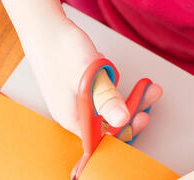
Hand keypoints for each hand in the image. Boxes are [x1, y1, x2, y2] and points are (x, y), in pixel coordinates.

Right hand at [2, 0, 161, 138]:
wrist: (43, 27)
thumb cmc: (60, 51)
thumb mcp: (88, 77)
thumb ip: (106, 100)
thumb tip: (122, 120)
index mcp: (73, 121)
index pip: (102, 139)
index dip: (124, 132)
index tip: (141, 118)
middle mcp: (74, 116)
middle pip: (109, 123)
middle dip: (132, 110)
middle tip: (150, 96)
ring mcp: (77, 103)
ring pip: (108, 107)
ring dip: (127, 97)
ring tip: (147, 87)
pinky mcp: (80, 90)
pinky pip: (101, 95)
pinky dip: (112, 87)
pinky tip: (113, 74)